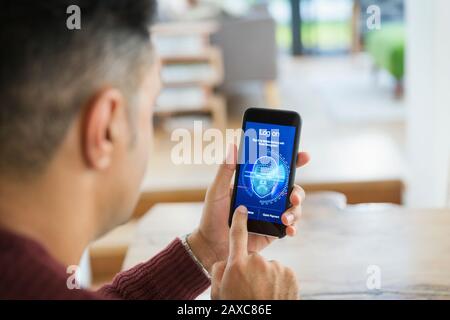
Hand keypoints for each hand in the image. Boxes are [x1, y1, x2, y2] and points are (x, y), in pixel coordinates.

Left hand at [188, 144, 309, 271]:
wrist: (211, 244)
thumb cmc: (212, 215)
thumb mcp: (217, 190)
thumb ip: (225, 170)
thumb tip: (233, 147)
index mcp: (257, 184)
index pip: (278, 170)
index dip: (293, 161)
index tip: (303, 156)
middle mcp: (267, 197)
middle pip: (291, 189)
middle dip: (298, 191)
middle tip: (293, 196)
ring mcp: (272, 214)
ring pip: (294, 208)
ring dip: (295, 211)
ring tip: (284, 218)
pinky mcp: (273, 231)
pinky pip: (289, 228)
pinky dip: (293, 228)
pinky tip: (288, 229)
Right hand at [211, 206, 298, 299]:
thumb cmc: (238, 307)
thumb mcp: (218, 292)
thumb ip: (218, 271)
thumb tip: (225, 261)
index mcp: (237, 265)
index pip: (237, 234)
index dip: (238, 220)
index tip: (242, 209)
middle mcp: (257, 262)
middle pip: (252, 257)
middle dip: (250, 268)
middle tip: (248, 286)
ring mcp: (276, 268)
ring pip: (268, 266)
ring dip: (265, 276)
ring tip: (262, 294)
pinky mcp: (290, 274)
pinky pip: (281, 273)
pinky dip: (278, 281)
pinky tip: (273, 294)